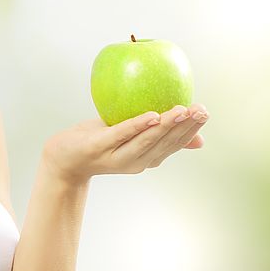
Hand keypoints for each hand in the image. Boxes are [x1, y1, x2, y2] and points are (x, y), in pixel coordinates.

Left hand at [42, 104, 208, 183]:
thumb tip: (199, 139)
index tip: (206, 113)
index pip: (174, 144)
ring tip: (183, 110)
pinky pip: (121, 135)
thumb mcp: (130, 136)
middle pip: (165, 143)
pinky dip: (138, 125)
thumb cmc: (99, 141)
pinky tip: (153, 115)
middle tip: (202, 110)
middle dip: (185, 127)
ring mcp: (117, 156)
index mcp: (146, 157)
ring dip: (167, 126)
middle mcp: (135, 161)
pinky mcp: (99, 147)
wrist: (63, 158)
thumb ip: (158, 134)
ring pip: (147, 140)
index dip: (191, 130)